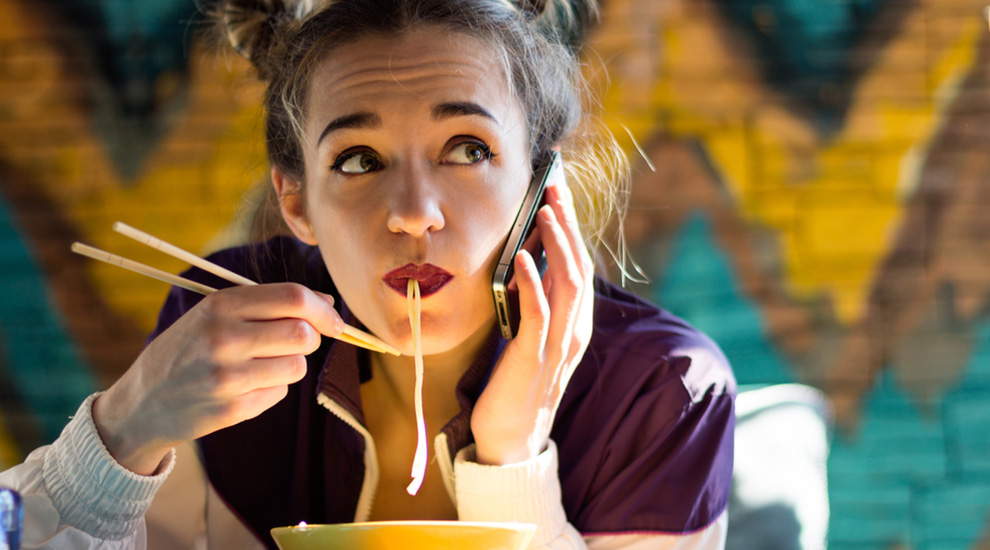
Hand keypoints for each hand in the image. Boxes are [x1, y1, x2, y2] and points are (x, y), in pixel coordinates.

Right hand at [93, 283, 343, 474]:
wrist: (142, 403)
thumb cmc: (188, 350)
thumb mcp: (214, 314)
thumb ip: (267, 303)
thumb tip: (326, 302)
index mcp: (220, 306)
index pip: (292, 298)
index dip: (322, 309)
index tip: (333, 318)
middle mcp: (223, 338)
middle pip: (303, 334)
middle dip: (311, 338)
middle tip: (295, 342)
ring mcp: (227, 377)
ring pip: (297, 366)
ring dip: (289, 365)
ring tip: (260, 366)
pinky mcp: (231, 409)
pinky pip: (280, 393)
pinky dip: (272, 389)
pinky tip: (243, 388)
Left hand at [471, 175, 594, 464]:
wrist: (511, 438)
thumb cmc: (517, 384)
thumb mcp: (532, 337)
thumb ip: (537, 305)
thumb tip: (525, 260)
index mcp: (575, 325)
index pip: (580, 266)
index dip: (572, 229)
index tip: (560, 194)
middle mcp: (574, 331)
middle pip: (579, 267)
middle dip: (568, 225)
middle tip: (554, 188)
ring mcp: (557, 345)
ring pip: (567, 284)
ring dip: (556, 244)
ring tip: (543, 212)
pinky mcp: (533, 358)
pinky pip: (538, 314)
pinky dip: (532, 282)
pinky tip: (521, 257)